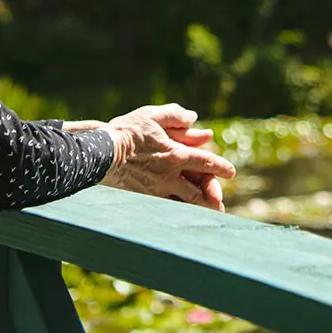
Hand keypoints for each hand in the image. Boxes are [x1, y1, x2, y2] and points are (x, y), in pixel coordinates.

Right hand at [87, 104, 235, 210]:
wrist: (100, 154)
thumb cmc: (125, 132)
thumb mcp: (151, 116)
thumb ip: (175, 116)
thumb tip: (194, 118)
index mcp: (176, 154)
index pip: (206, 162)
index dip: (220, 167)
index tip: (231, 172)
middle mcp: (169, 176)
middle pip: (197, 192)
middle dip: (210, 198)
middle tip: (219, 205)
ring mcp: (156, 190)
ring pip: (181, 203)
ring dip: (196, 210)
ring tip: (205, 216)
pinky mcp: (142, 198)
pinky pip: (164, 207)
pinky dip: (174, 212)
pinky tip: (177, 216)